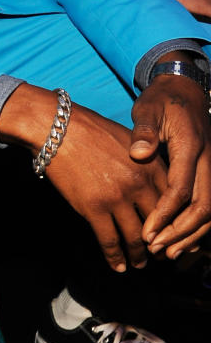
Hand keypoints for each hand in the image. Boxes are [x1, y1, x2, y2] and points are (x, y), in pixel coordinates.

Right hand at [0, 83, 168, 271]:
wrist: (57, 129)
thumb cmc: (90, 130)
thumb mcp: (129, 140)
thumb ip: (146, 162)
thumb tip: (154, 182)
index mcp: (152, 165)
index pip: (173, 202)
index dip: (175, 222)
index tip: (175, 233)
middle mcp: (139, 184)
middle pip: (159, 223)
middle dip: (162, 243)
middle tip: (161, 254)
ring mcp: (117, 198)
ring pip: (136, 237)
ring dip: (139, 256)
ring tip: (140, 264)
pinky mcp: (93, 208)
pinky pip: (109, 240)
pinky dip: (115, 257)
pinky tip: (118, 266)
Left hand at [129, 68, 210, 257]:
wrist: (185, 89)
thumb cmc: (162, 100)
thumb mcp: (149, 108)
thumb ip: (145, 131)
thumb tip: (138, 153)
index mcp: (191, 147)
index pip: (181, 189)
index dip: (165, 214)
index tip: (147, 233)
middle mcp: (207, 160)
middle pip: (203, 206)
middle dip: (180, 231)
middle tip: (156, 248)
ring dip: (191, 234)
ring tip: (168, 253)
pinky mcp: (209, 173)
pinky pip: (209, 204)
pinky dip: (197, 226)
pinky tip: (181, 241)